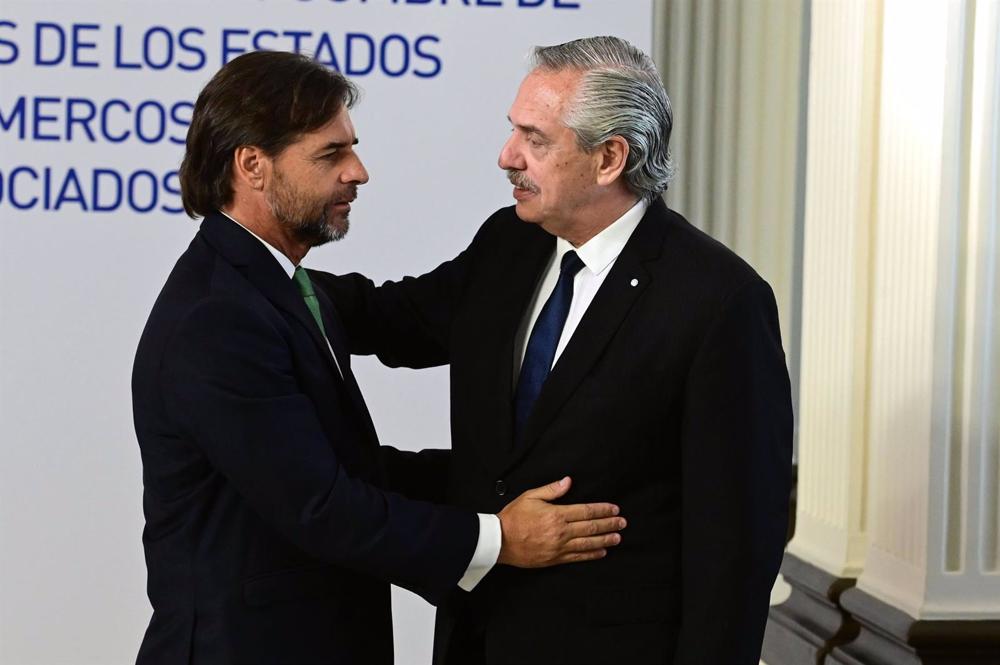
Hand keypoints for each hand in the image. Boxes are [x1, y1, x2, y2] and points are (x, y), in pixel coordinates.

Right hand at [496, 476, 624, 567]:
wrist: (499, 541)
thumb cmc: (514, 517)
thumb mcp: (530, 496)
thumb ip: (552, 490)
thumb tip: (568, 481)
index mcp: (556, 515)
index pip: (586, 511)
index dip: (602, 510)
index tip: (614, 509)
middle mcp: (561, 532)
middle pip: (591, 527)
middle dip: (609, 524)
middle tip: (622, 522)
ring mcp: (559, 547)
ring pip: (588, 544)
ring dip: (605, 540)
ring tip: (617, 538)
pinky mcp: (555, 559)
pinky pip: (578, 557)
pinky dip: (591, 555)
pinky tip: (601, 552)